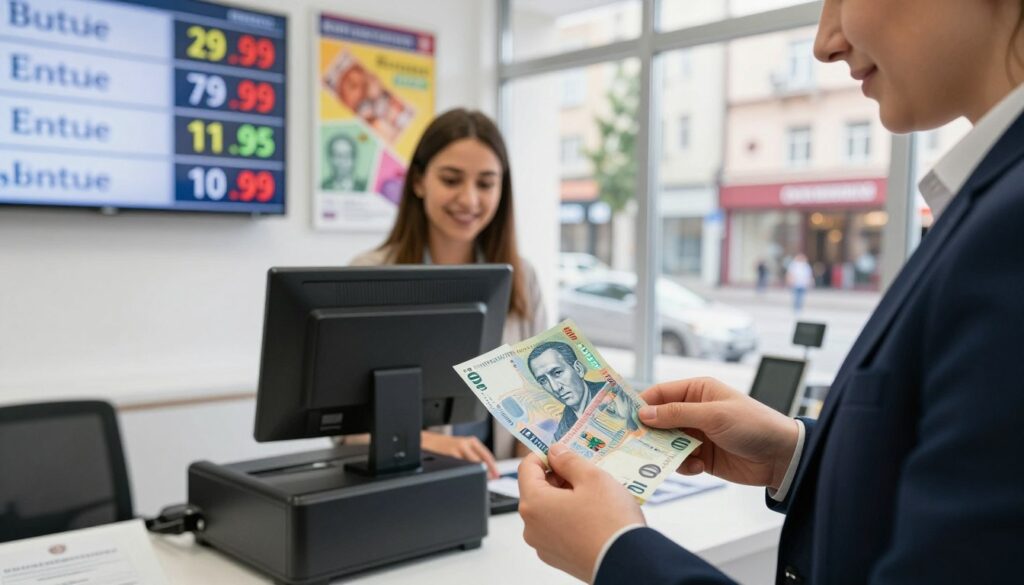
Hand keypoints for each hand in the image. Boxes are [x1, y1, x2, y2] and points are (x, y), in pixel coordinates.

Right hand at [421, 431, 498, 478]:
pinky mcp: (448, 455)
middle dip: (486, 473)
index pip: (487, 455)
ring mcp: (456, 449)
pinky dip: (464, 474)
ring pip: (471, 466)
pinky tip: (464, 478)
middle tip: (489, 481)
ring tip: (479, 481)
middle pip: (480, 462)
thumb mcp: (461, 447)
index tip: (497, 476)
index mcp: (471, 441)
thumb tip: (486, 472)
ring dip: (476, 475)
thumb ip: (472, 456)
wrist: (427, 442)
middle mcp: (465, 443)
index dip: (493, 467)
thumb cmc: (445, 447)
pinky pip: (460, 468)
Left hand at [518, 444, 644, 581]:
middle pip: (537, 489)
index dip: (544, 454)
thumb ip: (569, 460)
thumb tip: (555, 452)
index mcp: (534, 504)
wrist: (629, 563)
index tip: (563, 450)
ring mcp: (543, 546)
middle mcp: (532, 527)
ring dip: (566, 497)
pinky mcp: (558, 558)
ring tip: (594, 494)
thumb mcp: (592, 477)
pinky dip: (570, 517)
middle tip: (585, 471)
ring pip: (549, 510)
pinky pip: (558, 529)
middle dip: (559, 476)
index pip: (527, 467)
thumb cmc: (610, 520)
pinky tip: (594, 515)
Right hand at [640, 377, 799, 489]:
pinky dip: (685, 465)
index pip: (660, 394)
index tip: (622, 418)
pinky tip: (699, 467)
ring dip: (668, 452)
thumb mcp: (714, 415)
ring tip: (679, 458)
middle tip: (636, 445)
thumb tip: (644, 413)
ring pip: (667, 443)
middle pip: (660, 420)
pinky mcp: (703, 456)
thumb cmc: (754, 425)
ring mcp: (698, 434)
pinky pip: (681, 460)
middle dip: (650, 433)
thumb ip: (677, 414)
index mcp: (697, 391)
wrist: (782, 456)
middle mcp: (695, 411)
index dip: (641, 405)